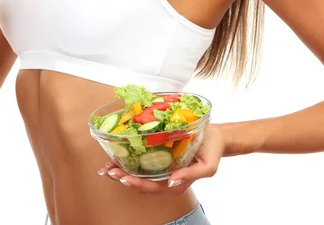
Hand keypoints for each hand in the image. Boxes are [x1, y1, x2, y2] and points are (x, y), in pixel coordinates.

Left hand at [98, 124, 225, 194]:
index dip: (136, 184)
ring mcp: (164, 169)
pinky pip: (144, 163)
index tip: (122, 177)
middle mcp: (167, 179)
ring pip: (140, 174)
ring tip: (107, 167)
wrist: (217, 136)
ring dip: (123, 171)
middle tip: (107, 172)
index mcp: (177, 183)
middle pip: (142, 183)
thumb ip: (191, 174)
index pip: (152, 188)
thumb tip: (172, 181)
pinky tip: (118, 157)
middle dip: (123, 178)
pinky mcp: (162, 158)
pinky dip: (130, 161)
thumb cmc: (212, 150)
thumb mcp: (208, 166)